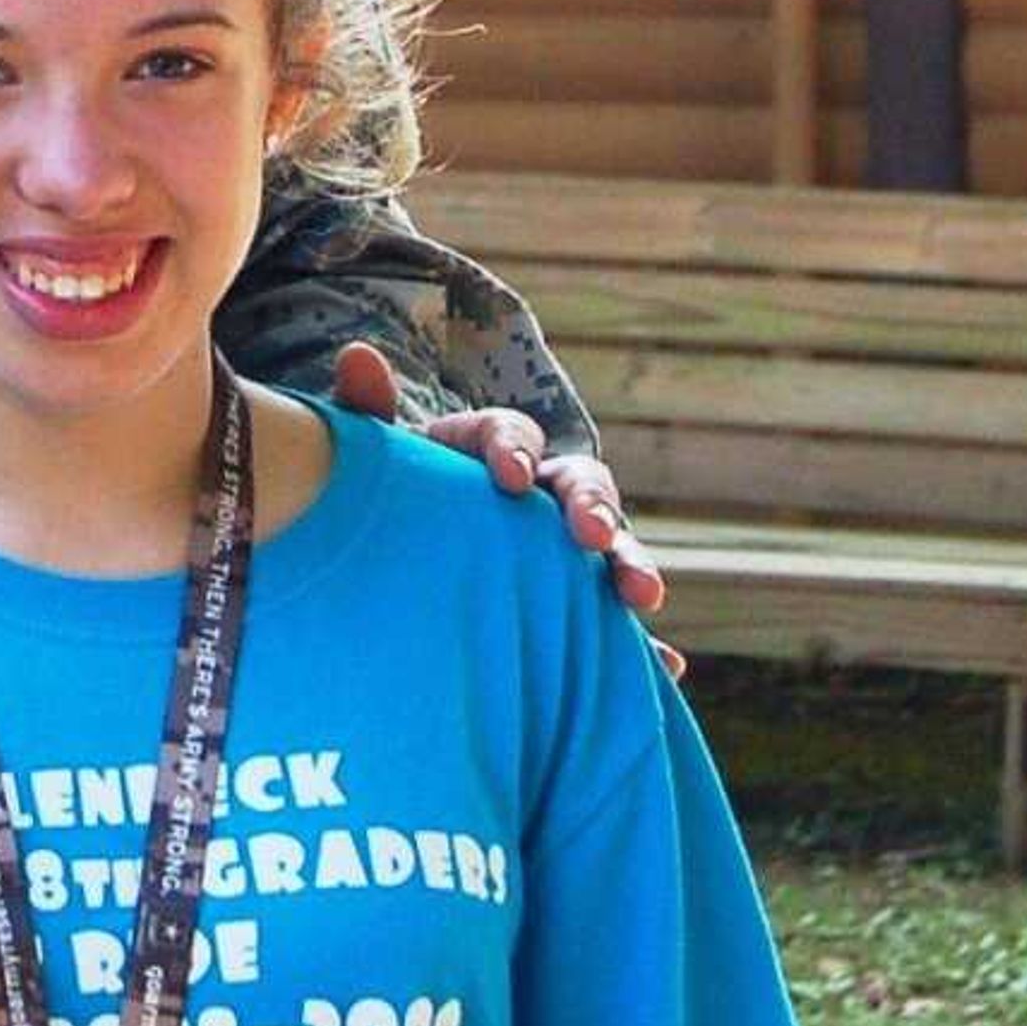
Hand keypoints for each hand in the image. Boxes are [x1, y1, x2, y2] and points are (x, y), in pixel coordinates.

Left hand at [327, 342, 681, 677]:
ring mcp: (563, 548)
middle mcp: (539, 492)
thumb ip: (364, 416)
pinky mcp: (574, 604)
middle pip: (579, 484)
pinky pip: (614, 624)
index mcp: (485, 450)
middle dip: (591, 505)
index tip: (510, 477)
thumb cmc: (380, 503)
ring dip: (631, 564)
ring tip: (643, 594)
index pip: (509, 432)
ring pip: (611, 548)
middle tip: (592, 534)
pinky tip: (666, 666)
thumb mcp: (366, 465)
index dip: (513, 448)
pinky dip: (642, 645)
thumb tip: (359, 359)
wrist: (386, 568)